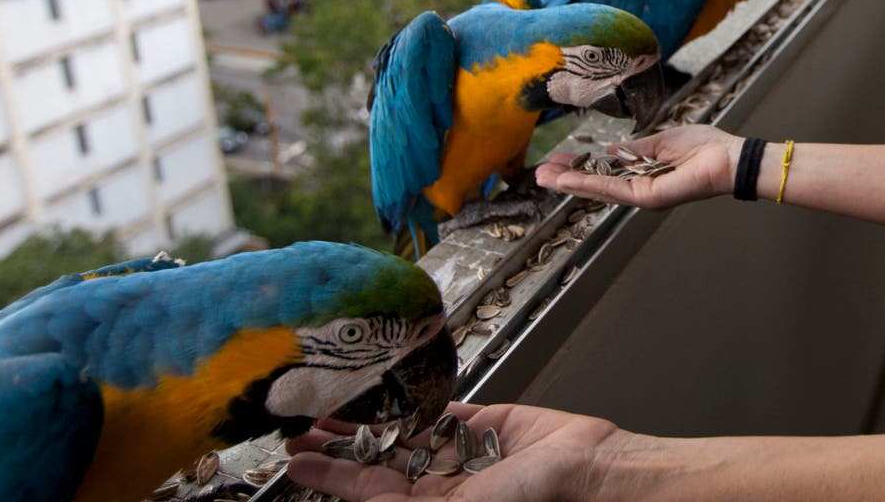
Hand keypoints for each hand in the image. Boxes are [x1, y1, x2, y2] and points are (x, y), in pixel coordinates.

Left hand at [287, 402, 626, 500]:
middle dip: (339, 446)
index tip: (294, 458)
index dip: (330, 474)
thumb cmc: (533, 501)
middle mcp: (442, 491)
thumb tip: (360, 496)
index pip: (366, 493)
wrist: (589, 473)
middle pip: (378, 465)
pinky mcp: (486, 428)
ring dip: (369, 420)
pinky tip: (390, 393)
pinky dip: (416, 405)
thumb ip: (402, 501)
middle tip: (302, 424)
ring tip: (333, 404)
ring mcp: (463, 458)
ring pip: (403, 437)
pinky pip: (443, 415)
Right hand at [535, 123, 739, 209]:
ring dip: (569, 183)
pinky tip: (567, 179)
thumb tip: (611, 150)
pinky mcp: (647, 198)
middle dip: (566, 179)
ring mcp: (642, 195)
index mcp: (644, 174)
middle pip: (595, 185)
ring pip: (598, 189)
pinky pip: (611, 189)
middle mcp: (639, 189)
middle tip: (539, 174)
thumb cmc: (704, 148)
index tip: (558, 159)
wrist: (728, 158)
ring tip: (543, 178)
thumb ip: (634, 149)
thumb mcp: (661, 142)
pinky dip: (587, 183)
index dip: (581, 167)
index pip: (605, 172)